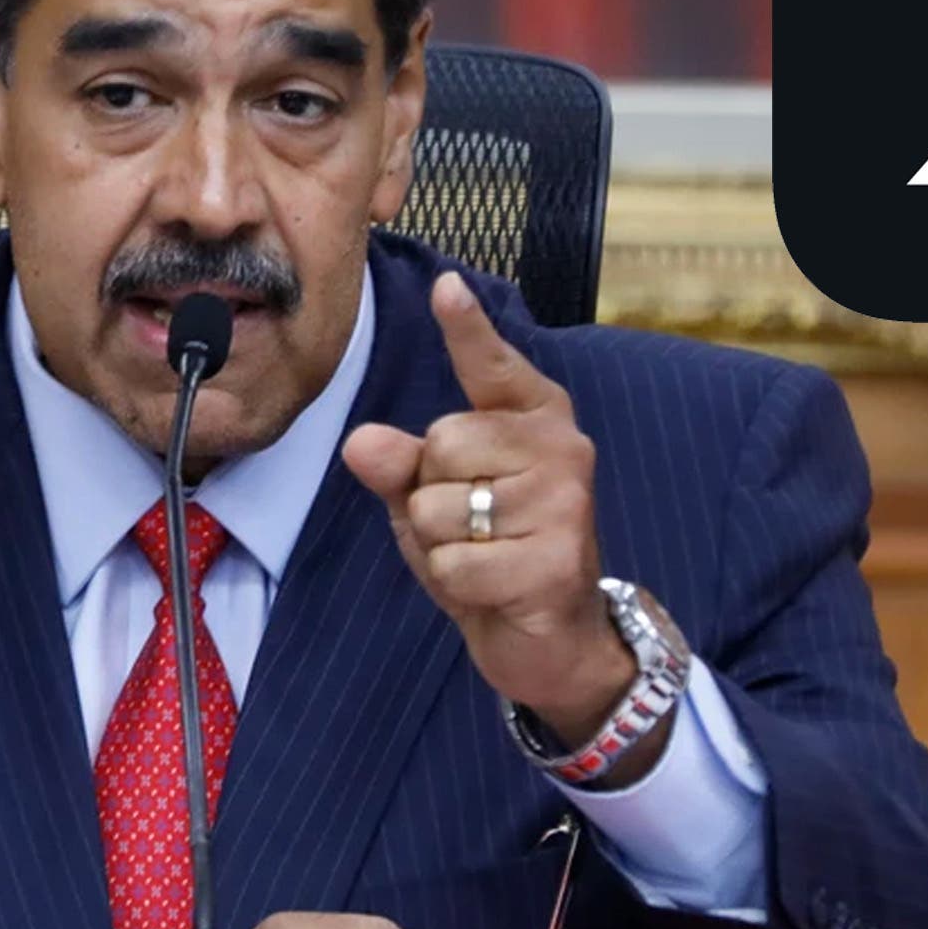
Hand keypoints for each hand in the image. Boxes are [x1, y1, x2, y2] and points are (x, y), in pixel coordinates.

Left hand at [340, 272, 662, 777]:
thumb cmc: (491, 552)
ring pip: (438, 508)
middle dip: (430, 497)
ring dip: (442, 547)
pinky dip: (456, 586)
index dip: (467, 329)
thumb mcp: (431, 502)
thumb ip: (399, 466)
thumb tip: (362, 442)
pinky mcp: (557, 559)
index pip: (491, 366)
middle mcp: (560, 447)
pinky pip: (454, 563)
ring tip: (486, 558)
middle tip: (474, 529)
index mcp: (533, 417)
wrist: (550, 640)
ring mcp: (565, 502)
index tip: (447, 288)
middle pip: (438, 445)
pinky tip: (497, 590)